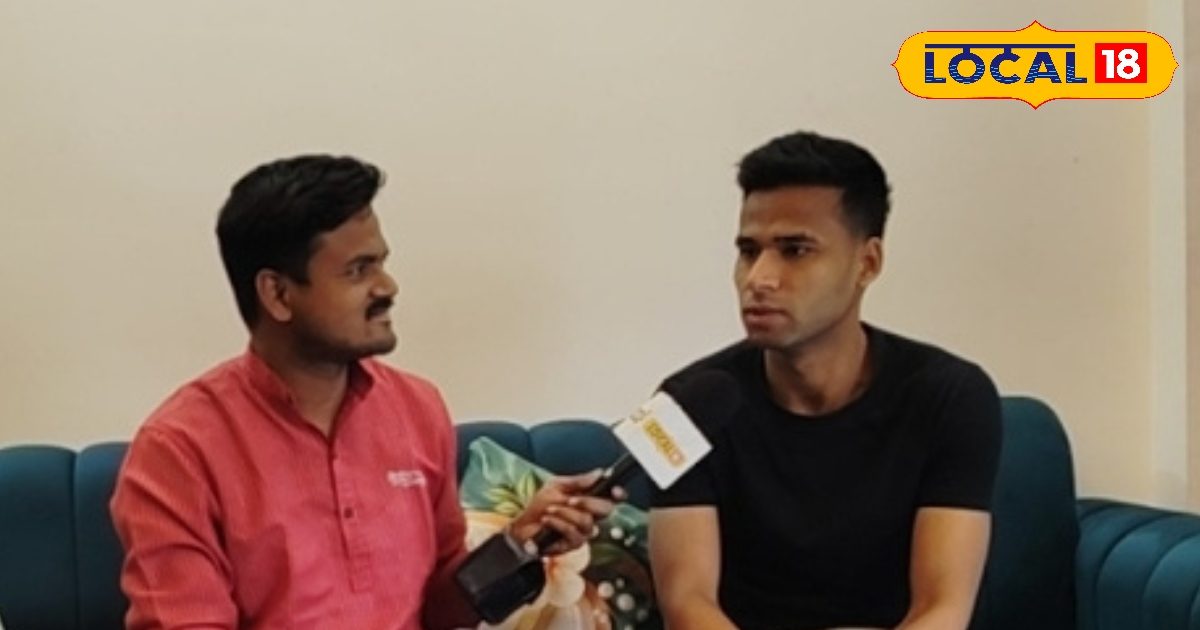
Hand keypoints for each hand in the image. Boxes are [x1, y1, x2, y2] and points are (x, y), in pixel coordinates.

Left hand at [508, 469, 625, 555]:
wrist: (522, 527)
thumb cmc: (539, 506)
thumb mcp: (556, 486)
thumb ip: (578, 481)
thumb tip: (600, 472)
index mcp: (589, 500)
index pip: (612, 497)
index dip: (619, 493)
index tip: (616, 490)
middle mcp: (591, 516)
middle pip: (606, 509)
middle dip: (588, 502)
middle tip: (570, 499)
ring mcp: (584, 532)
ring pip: (587, 521)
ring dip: (565, 513)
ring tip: (549, 510)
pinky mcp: (574, 544)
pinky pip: (573, 532)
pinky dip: (558, 523)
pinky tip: (546, 520)